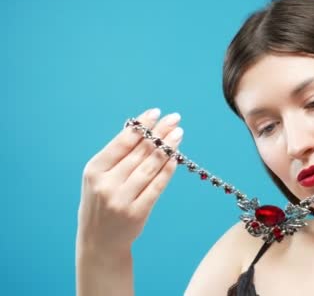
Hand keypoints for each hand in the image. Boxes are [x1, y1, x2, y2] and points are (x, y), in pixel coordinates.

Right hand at [77, 108, 182, 254]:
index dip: (141, 126)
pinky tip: (176, 157)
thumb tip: (142, 128)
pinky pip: (156, 186)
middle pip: (139, 152)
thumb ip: (116, 156)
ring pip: (150, 167)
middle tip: (174, 118)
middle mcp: (106, 184)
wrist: (99, 241)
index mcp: (94, 170)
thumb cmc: (101, 202)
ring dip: (167, 147)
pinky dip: (168, 170)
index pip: (122, 142)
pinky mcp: (136, 212)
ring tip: (178, 133)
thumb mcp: (98, 178)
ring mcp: (121, 199)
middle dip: (159, 132)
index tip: (156, 112)